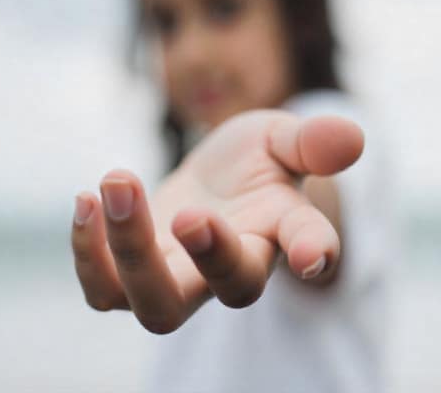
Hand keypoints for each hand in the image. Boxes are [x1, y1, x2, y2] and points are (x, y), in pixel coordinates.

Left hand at [71, 109, 362, 333]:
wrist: (211, 180)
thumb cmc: (253, 160)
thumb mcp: (279, 137)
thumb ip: (309, 141)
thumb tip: (352, 137)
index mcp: (280, 229)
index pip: (307, 246)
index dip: (313, 251)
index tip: (310, 255)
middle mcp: (235, 265)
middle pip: (229, 290)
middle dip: (209, 258)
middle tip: (189, 213)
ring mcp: (181, 278)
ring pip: (156, 303)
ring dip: (131, 252)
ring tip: (117, 181)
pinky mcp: (133, 275)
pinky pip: (105, 290)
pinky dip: (89, 253)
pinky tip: (87, 199)